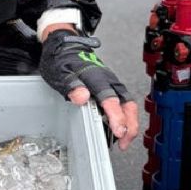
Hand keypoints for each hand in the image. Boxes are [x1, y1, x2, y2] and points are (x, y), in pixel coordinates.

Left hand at [39, 27, 138, 150]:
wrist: (65, 47)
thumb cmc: (62, 61)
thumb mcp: (60, 73)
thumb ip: (71, 86)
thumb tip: (81, 96)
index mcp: (96, 77)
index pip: (110, 99)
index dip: (116, 116)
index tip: (119, 131)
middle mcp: (109, 81)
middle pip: (127, 104)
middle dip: (129, 124)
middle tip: (124, 142)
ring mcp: (112, 84)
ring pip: (128, 105)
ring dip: (129, 123)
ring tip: (123, 140)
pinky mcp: (112, 87)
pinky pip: (123, 104)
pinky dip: (125, 118)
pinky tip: (117, 128)